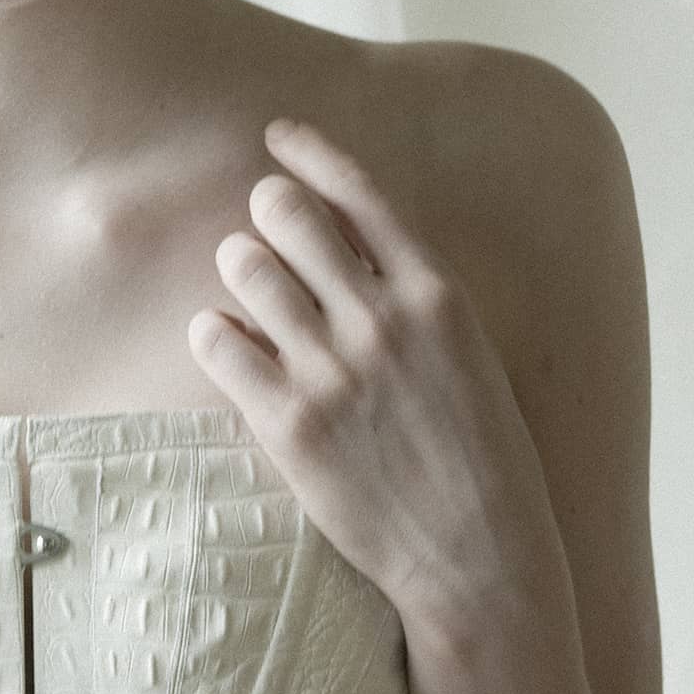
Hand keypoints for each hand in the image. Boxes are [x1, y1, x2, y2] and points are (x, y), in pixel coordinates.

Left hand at [187, 117, 565, 634]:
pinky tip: (227, 343)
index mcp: (436, 294)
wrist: (480, 557)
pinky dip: (213, 333)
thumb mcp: (467, 357)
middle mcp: (382, 319)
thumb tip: (350, 248)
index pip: (360, 191)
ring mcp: (332, 369)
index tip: (277, 136)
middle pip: (286, 215)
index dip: (308, 152)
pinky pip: (217, 341)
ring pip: (244, 267)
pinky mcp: (288, 422)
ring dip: (238, 269)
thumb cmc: (479, 459)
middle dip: (266, 214)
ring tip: (247, 292)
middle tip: (264, 236)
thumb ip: (412, 299)